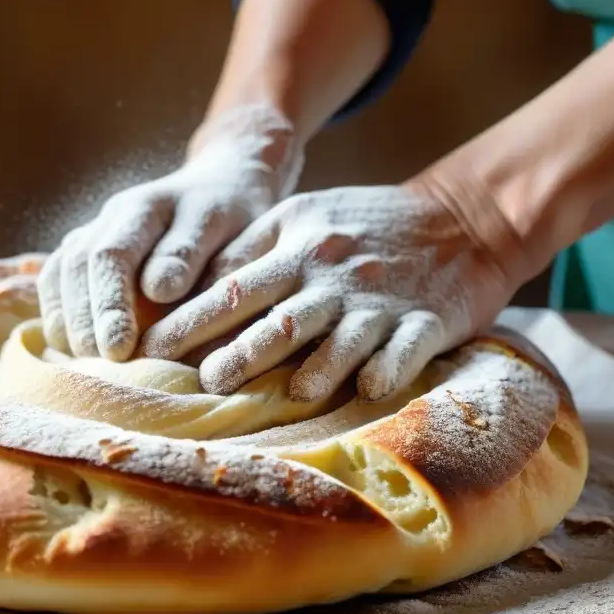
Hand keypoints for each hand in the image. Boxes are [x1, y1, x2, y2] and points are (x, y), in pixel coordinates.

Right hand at [37, 104, 303, 360]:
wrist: (225, 185)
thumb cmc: (235, 217)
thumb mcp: (226, 227)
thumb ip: (191, 254)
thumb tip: (156, 290)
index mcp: (144, 208)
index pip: (111, 255)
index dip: (110, 304)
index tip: (119, 348)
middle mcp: (110, 218)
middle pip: (76, 267)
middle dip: (85, 320)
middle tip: (100, 365)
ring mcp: (93, 231)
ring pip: (60, 274)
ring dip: (68, 320)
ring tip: (86, 364)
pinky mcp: (88, 251)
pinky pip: (56, 280)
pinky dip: (59, 314)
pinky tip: (72, 348)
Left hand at [140, 184, 519, 401]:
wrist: (462, 217)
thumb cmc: (367, 223)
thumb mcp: (304, 216)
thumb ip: (253, 248)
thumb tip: (192, 283)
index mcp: (297, 242)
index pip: (234, 283)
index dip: (190, 316)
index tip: (151, 347)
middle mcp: (333, 272)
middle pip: (279, 315)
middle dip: (239, 351)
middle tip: (201, 384)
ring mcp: (380, 298)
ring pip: (339, 336)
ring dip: (312, 368)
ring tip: (284, 398)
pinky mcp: (426, 321)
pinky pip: (406, 349)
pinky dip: (388, 369)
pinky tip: (369, 390)